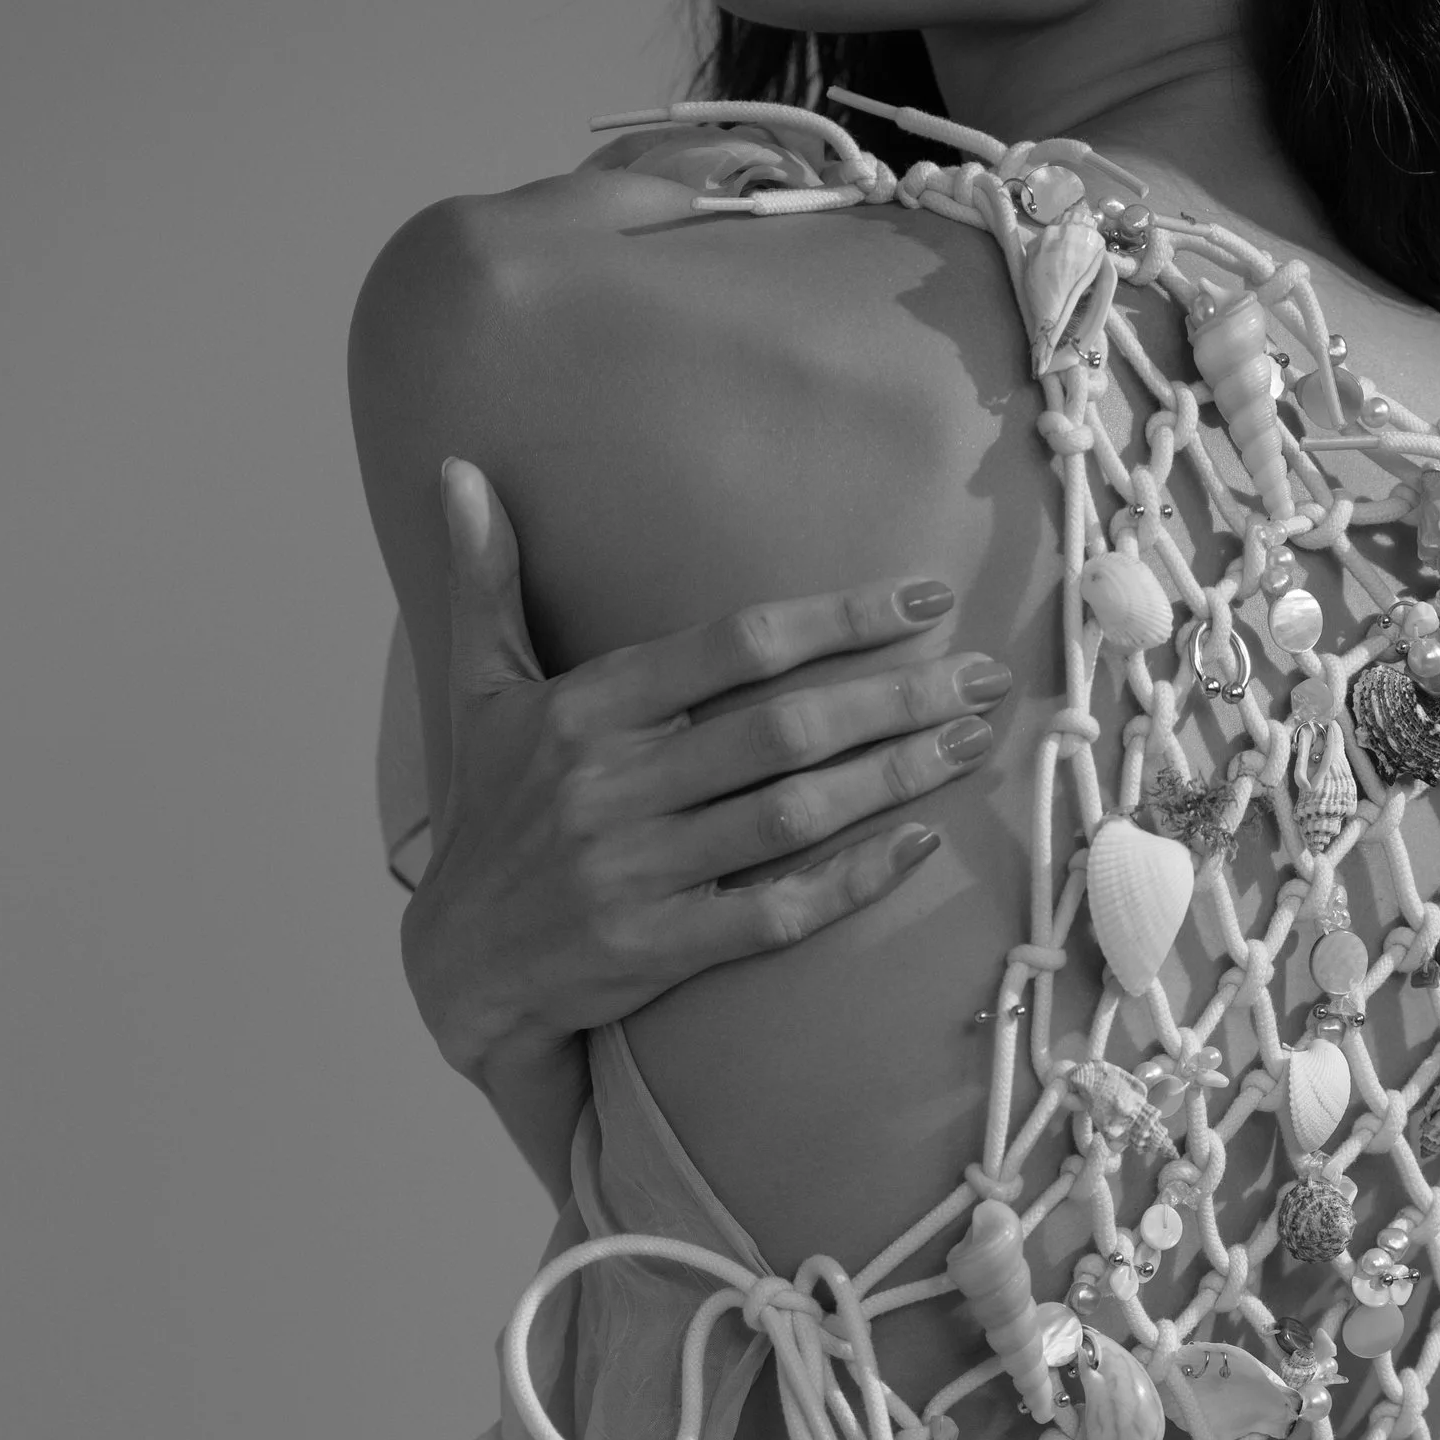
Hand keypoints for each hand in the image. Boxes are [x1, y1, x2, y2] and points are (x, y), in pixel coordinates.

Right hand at [403, 458, 1006, 1090]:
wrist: (460, 968)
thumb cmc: (489, 816)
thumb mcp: (475, 694)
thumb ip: (482, 584)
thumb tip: (457, 471)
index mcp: (581, 711)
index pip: (731, 647)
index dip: (837, 620)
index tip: (925, 601)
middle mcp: (609, 786)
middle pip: (782, 729)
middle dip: (894, 698)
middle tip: (982, 677)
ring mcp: (637, 872)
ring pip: (791, 816)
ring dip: (892, 778)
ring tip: (970, 744)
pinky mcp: (659, 949)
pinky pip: (776, 912)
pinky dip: (852, 881)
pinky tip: (918, 846)